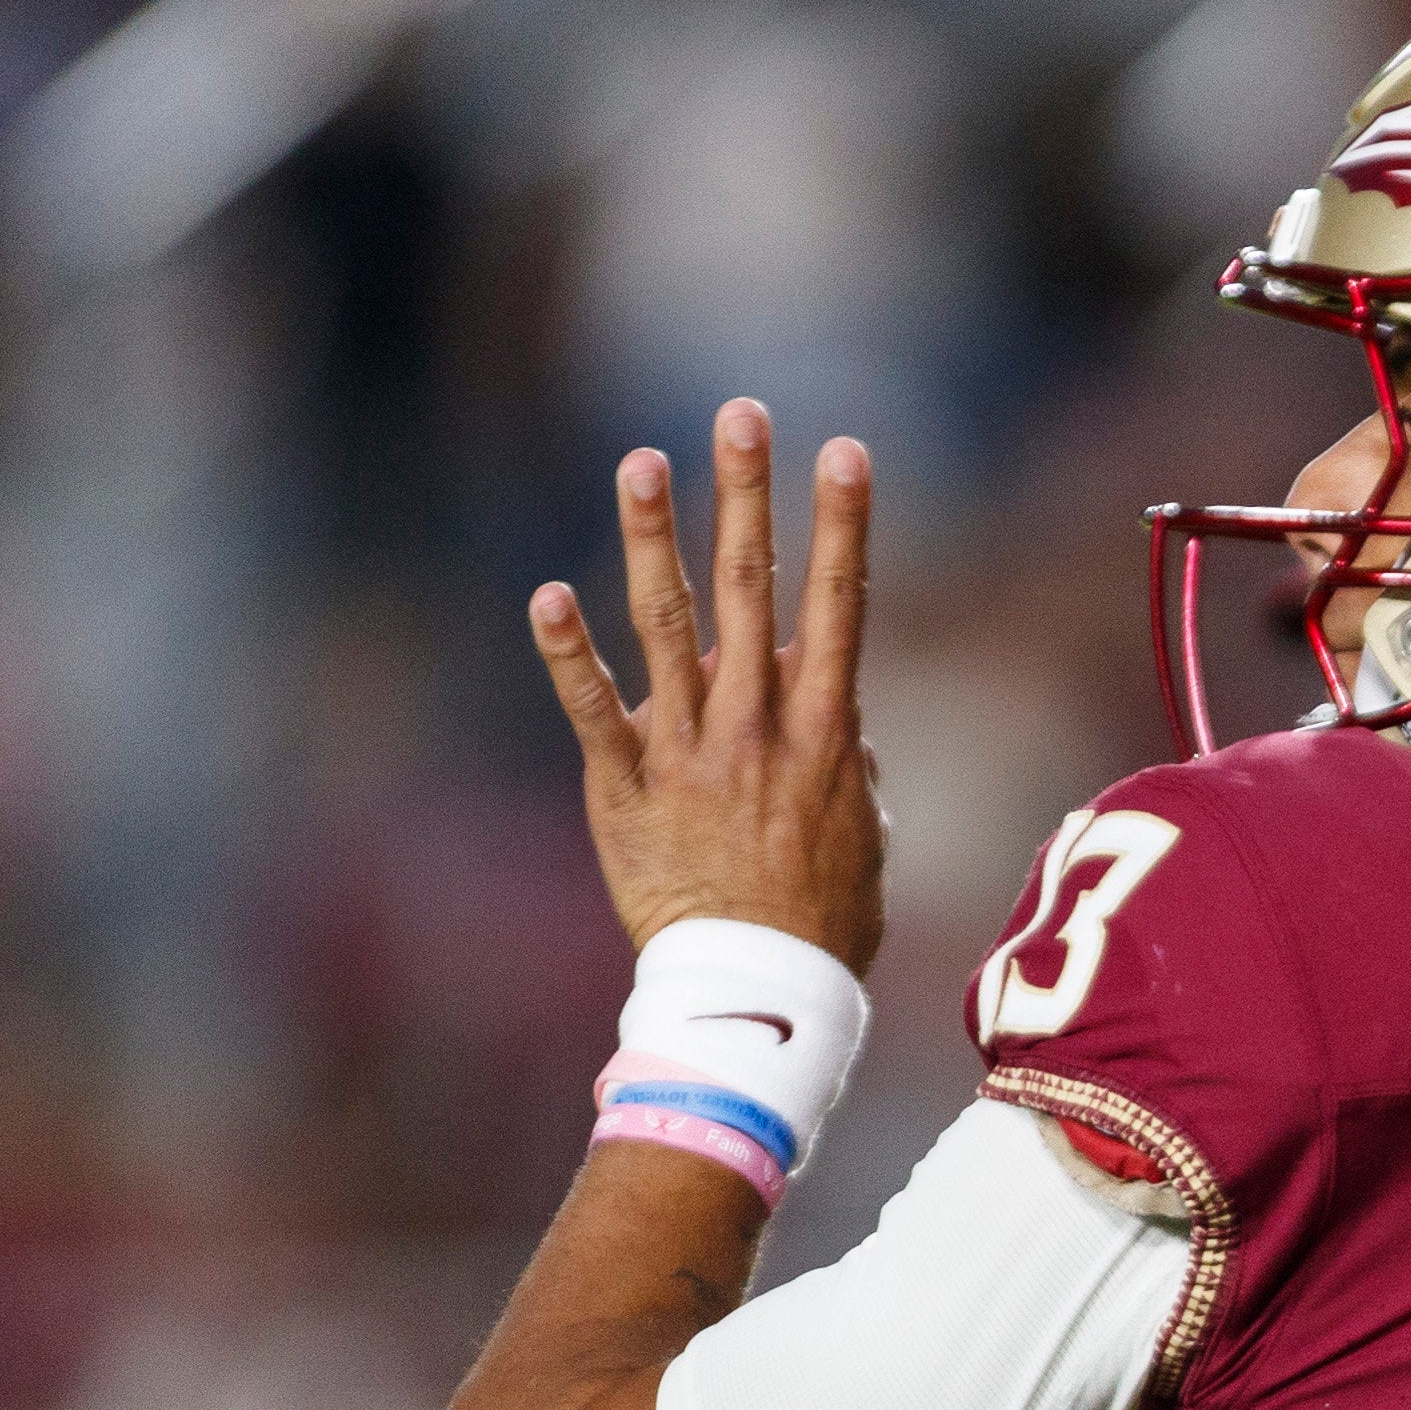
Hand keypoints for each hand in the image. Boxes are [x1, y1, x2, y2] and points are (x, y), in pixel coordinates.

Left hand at [534, 403, 886, 968]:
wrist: (757, 995)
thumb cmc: (824, 924)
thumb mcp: (863, 837)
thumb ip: (852, 769)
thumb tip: (846, 728)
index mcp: (825, 729)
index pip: (840, 603)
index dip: (842, 523)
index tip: (845, 450)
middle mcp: (756, 722)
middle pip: (751, 586)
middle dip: (748, 494)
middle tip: (742, 415)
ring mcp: (686, 750)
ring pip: (667, 623)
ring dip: (653, 536)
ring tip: (642, 461)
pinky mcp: (624, 788)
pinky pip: (592, 710)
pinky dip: (567, 653)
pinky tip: (547, 593)